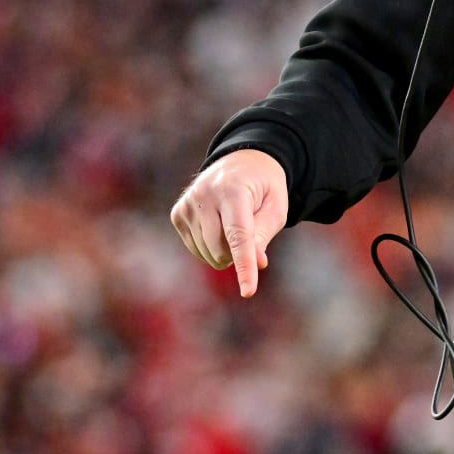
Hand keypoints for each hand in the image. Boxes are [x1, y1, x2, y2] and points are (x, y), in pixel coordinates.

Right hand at [170, 149, 288, 297]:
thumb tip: (256, 263)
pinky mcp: (178, 214)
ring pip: (207, 253)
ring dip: (225, 250)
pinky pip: (195, 248)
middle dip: (239, 252)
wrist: (242, 162)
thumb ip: (264, 234)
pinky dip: (210, 246)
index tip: (248, 291)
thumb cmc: (264, 188)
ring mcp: (187, 204)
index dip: (244, 265)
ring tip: (234, 222)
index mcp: (234, 190)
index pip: (239, 236)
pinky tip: (218, 226)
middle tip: (251, 231)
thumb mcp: (276, 207)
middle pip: (221, 249)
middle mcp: (205, 195)